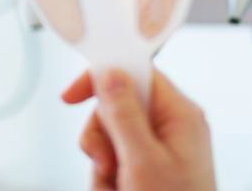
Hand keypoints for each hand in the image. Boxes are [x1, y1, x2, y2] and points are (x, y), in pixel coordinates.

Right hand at [62, 68, 215, 190]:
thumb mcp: (143, 163)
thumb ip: (124, 114)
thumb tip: (109, 73)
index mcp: (179, 114)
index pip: (135, 72)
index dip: (102, 77)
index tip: (72, 95)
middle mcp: (169, 126)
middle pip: (115, 105)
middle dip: (101, 135)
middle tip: (107, 162)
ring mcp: (158, 148)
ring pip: (108, 134)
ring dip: (101, 162)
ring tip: (115, 186)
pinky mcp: (146, 167)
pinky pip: (111, 157)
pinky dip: (106, 177)